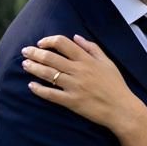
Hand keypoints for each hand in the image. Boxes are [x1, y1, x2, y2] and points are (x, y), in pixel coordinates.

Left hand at [23, 35, 145, 135]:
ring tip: (24, 65)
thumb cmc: (116, 85)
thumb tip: (76, 37)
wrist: (122, 109)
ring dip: (33, 68)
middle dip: (34, 53)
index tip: (40, 43)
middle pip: (51, 58)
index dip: (49, 41)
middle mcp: (79, 71)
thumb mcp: (107, 62)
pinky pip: (51, 95)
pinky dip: (39, 90)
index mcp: (87, 60)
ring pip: (48, 74)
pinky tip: (31, 86)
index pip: (63, 43)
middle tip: (24, 51)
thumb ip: (92, 48)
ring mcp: (75, 87)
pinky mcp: (72, 102)